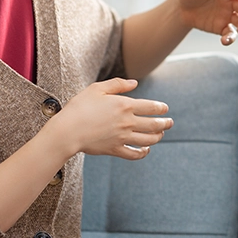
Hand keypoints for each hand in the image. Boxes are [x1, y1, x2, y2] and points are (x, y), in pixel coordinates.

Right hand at [46, 78, 172, 159]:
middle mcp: (127, 122)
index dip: (161, 108)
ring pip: (148, 140)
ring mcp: (122, 137)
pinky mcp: (115, 149)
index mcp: (125, 105)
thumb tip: (135, 83)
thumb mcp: (97, 89)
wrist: (67, 130)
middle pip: (154, 124)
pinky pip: (134, 154)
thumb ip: (118, 84)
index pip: (152, 107)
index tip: (165, 109)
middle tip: (170, 123)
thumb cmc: (80, 107)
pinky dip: (143, 153)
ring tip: (160, 134)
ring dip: (158, 137)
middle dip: (165, 124)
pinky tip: (146, 149)